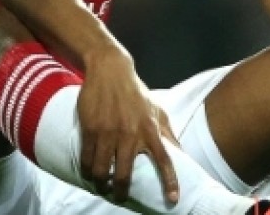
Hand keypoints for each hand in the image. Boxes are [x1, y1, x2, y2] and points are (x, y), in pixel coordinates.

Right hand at [76, 50, 179, 204]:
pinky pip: (87, 158)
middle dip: (121, 192)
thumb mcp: (157, 109)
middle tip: (119, 197)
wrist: (110, 70)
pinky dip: (87, 170)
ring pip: (102, 171)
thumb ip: (168, 133)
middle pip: (125, 174)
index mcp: (150, 129)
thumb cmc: (136, 92)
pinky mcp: (90, 129)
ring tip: (102, 187)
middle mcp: (130, 134)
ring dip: (101, 185)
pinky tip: (88, 173)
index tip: (173, 200)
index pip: (164, 160)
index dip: (170, 181)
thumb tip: (182, 154)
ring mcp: (108, 132)